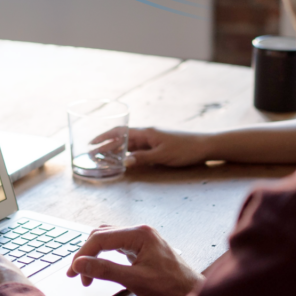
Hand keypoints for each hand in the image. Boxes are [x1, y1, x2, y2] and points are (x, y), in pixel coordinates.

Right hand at [66, 225, 201, 295]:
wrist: (192, 295)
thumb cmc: (171, 288)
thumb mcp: (134, 280)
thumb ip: (105, 270)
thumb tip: (80, 264)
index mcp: (139, 234)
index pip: (100, 238)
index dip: (83, 254)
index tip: (73, 272)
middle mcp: (140, 232)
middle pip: (102, 235)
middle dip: (86, 254)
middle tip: (76, 275)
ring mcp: (142, 239)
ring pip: (108, 240)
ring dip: (95, 255)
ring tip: (86, 273)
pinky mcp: (143, 248)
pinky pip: (117, 246)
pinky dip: (105, 256)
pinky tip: (101, 267)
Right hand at [92, 127, 210, 167]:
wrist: (204, 146)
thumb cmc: (184, 149)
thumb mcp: (162, 155)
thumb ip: (143, 158)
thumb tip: (124, 162)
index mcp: (146, 133)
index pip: (120, 132)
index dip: (104, 137)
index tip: (91, 143)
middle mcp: (146, 134)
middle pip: (121, 139)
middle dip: (106, 145)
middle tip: (92, 154)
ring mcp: (151, 140)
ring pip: (128, 145)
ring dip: (115, 150)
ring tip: (103, 158)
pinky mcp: (157, 147)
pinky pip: (137, 150)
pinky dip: (127, 154)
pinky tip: (122, 161)